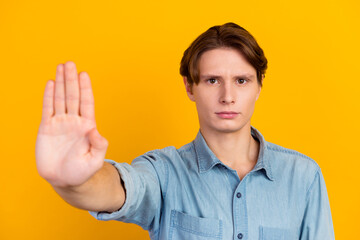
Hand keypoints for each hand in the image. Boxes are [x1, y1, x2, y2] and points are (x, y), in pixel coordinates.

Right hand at [35, 61, 108, 187]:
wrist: (64, 180)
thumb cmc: (82, 171)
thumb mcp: (95, 160)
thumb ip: (99, 145)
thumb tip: (95, 130)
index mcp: (87, 126)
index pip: (86, 102)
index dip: (85, 88)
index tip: (84, 74)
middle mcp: (74, 121)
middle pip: (73, 96)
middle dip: (71, 80)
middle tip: (70, 63)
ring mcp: (60, 123)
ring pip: (60, 98)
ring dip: (60, 83)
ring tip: (61, 67)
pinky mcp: (46, 128)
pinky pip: (47, 109)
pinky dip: (48, 96)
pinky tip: (50, 83)